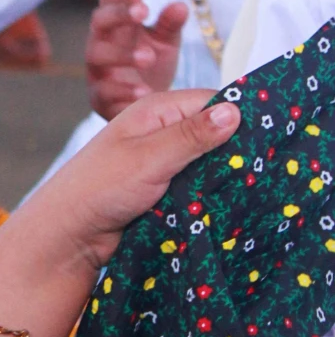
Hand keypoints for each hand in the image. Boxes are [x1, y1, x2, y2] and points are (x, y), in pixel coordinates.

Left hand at [29, 85, 238, 275]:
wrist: (68, 235)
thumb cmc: (98, 188)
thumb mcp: (149, 158)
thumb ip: (191, 136)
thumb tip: (234, 112)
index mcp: (156, 111)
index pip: (213, 102)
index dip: (239, 117)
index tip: (267, 137)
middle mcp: (161, 131)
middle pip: (214, 133)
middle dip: (234, 150)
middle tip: (259, 169)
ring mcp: (163, 161)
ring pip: (208, 163)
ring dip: (222, 176)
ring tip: (247, 188)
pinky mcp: (164, 189)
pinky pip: (197, 186)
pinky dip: (209, 194)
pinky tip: (226, 204)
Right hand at [85, 0, 187, 118]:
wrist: (147, 106)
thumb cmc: (152, 66)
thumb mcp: (165, 43)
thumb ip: (170, 25)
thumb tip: (181, 6)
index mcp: (116, 25)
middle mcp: (101, 43)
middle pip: (99, 20)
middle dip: (118, 13)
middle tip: (143, 11)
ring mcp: (97, 71)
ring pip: (97, 55)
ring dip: (122, 54)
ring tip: (149, 57)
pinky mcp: (99, 98)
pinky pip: (104, 92)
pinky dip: (123, 91)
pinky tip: (145, 92)